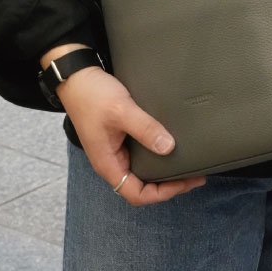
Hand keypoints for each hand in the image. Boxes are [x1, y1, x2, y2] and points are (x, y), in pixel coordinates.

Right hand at [54, 63, 206, 205]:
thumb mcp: (121, 111)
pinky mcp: (121, 137)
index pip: (136, 194)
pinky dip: (158, 154)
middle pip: (142, 186)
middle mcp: (112, 161)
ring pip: (143, 170)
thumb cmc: (91, 95)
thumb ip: (145, 129)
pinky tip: (173, 145)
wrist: (76, 76)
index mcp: (108, 164)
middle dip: (169, 184)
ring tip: (188, 162)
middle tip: (194, 174)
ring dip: (164, 170)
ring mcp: (116, 149)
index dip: (162, 193)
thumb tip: (169, 147)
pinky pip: (142, 153)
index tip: (185, 181)